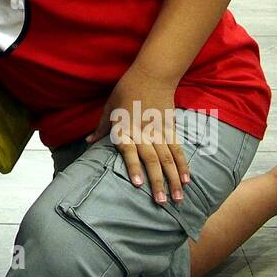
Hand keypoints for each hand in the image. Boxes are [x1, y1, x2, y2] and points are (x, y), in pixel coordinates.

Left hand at [87, 70, 189, 205]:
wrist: (151, 73)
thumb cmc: (125, 90)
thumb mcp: (108, 108)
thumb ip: (101, 128)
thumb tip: (88, 143)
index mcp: (125, 128)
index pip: (129, 151)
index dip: (133, 167)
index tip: (139, 184)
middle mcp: (143, 132)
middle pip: (152, 160)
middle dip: (158, 182)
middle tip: (162, 203)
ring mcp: (159, 131)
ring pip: (168, 158)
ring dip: (174, 179)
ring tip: (179, 198)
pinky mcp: (171, 128)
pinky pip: (178, 149)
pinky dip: (183, 165)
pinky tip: (187, 179)